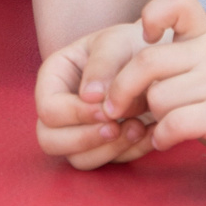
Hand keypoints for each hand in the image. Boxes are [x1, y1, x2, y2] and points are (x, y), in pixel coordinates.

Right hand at [35, 20, 152, 168]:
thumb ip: (101, 65)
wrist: (157, 58)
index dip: (75, 114)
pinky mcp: (103, 145)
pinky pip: (108, 162)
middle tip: (116, 128)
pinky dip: (130, 153)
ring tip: (137, 128)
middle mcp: (60, 107)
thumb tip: (89, 97)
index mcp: (54, 78)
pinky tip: (148, 133)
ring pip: (78, 159)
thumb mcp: (115, 43)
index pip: (49, 108)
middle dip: (85, 140)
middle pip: (50, 141)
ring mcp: (79, 129)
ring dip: (108, 150)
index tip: (107, 110)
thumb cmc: (129, 44)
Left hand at [99, 0, 205, 182]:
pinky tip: (166, 140)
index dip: (153, 13)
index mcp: (205, 33)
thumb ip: (160, 63)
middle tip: (113, 109)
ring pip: (158, 98)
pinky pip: (174, 123)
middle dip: (122, 90)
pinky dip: (162, 137)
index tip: (145, 38)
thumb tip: (104, 82)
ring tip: (164, 124)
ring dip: (152, 118)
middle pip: (146, 62)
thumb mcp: (194, 69)